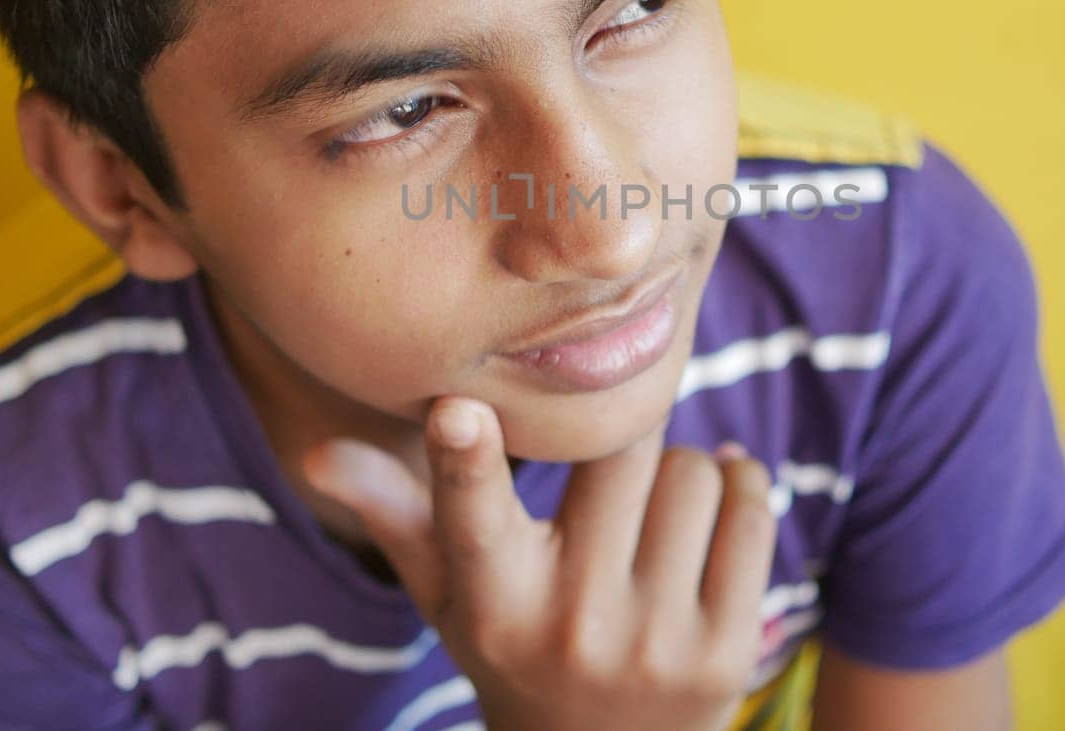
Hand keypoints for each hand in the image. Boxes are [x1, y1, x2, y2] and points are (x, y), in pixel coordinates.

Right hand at [303, 396, 777, 730]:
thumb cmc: (515, 642)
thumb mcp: (449, 591)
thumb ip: (395, 512)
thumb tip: (316, 451)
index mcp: (491, 603)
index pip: (473, 520)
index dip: (465, 461)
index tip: (456, 410)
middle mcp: (571, 626)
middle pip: (621, 453)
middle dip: (624, 441)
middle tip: (612, 464)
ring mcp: (655, 646)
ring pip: (692, 475)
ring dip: (681, 471)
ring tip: (654, 505)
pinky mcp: (727, 654)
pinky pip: (749, 511)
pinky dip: (739, 486)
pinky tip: (712, 503)